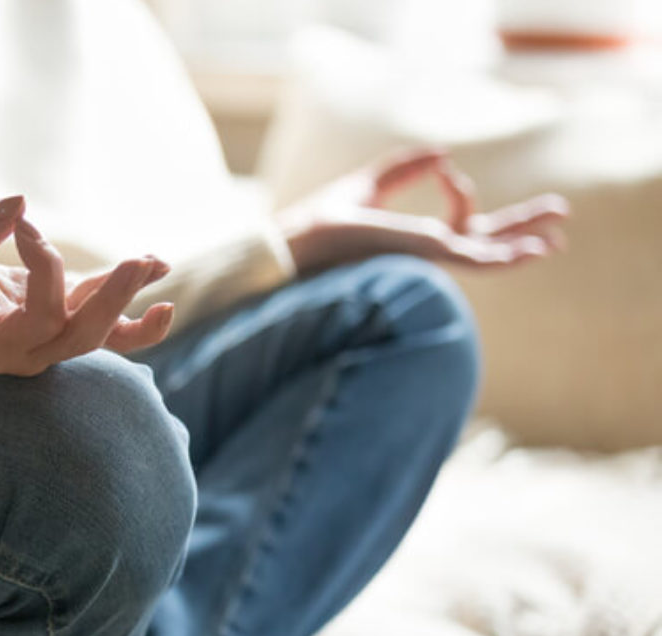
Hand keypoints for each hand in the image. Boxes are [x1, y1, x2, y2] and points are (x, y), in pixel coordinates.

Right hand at [0, 196, 175, 375]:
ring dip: (132, 299)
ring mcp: (52, 342)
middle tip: (138, 263)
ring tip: (157, 263)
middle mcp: (30, 354)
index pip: (41, 317)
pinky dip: (133, 297)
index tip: (25, 227)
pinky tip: (158, 268)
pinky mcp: (65, 322)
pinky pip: (108, 321)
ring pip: (103, 333)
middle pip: (83, 336)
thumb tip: (20, 202)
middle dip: (114, 301)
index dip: (45, 270)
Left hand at [278, 148, 569, 275]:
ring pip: (486, 254)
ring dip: (522, 245)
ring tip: (556, 239)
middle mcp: (425, 251)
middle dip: (523, 227)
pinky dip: (504, 255)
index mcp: (416, 237)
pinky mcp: (424, 254)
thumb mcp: (369, 185)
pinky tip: (534, 249)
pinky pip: (474, 258)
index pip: (460, 216)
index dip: (462, 190)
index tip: (444, 169)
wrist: (299, 240)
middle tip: (561, 215)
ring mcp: (427, 256)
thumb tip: (443, 154)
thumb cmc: (322, 221)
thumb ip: (404, 170)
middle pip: (486, 240)